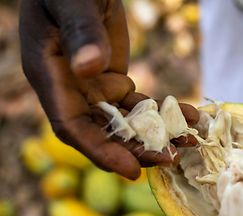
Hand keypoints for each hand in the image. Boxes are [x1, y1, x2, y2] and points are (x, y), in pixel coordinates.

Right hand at [19, 0, 197, 179]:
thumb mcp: (73, 3)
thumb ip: (81, 33)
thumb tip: (91, 70)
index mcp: (50, 77)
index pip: (71, 126)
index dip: (99, 151)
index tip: (131, 169)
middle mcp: (71, 91)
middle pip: (102, 133)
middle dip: (136, 149)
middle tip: (172, 158)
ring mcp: (93, 90)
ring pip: (124, 124)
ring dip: (156, 136)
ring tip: (189, 140)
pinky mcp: (114, 83)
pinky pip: (139, 106)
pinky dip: (164, 114)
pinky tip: (189, 117)